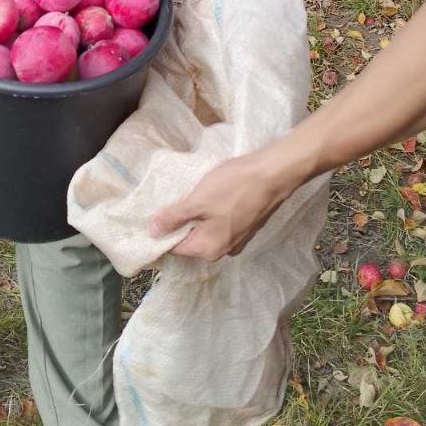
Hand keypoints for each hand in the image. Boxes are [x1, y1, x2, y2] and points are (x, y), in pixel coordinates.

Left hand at [148, 148, 289, 260]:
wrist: (273, 174)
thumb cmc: (234, 187)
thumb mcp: (198, 200)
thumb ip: (174, 217)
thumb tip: (152, 233)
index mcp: (209, 249)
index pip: (175, 248)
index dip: (162, 232)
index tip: (154, 214)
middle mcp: (223, 251)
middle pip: (191, 240)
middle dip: (180, 222)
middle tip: (173, 199)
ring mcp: (238, 240)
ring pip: (206, 231)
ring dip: (197, 216)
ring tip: (192, 194)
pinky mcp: (247, 226)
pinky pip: (220, 224)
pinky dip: (212, 213)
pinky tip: (213, 195)